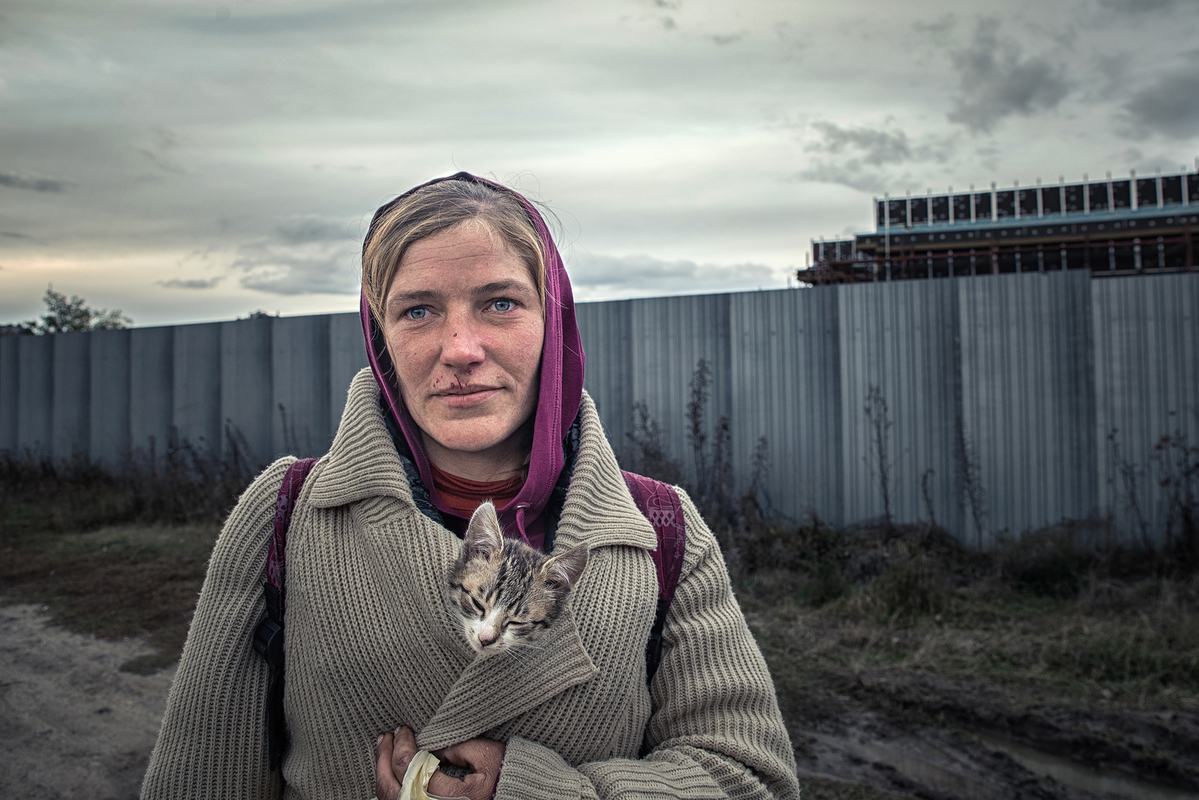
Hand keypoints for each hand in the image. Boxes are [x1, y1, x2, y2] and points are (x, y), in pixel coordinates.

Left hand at [376, 725, 504, 799]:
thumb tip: (429, 743)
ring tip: (384, 750)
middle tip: (385, 737)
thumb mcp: (485, 754)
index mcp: (449, 796)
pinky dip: (391, 787)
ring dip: (384, 773)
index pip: (410, 768)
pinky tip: (391, 772)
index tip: (403, 729)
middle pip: (393, 787)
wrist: (515, 797)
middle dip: (384, 758)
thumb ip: (455, 747)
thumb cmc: (505, 776)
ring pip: (391, 799)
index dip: (402, 745)